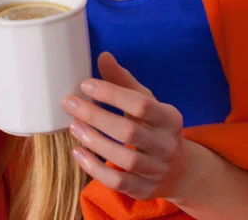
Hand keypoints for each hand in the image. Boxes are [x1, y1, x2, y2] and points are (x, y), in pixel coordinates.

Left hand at [62, 52, 185, 201]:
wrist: (178, 169)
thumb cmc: (153, 126)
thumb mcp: (145, 101)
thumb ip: (123, 81)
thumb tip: (103, 56)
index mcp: (169, 118)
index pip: (141, 104)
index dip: (112, 93)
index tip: (85, 84)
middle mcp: (166, 145)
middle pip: (129, 133)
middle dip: (96, 116)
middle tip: (70, 103)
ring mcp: (157, 170)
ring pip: (124, 160)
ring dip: (94, 142)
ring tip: (72, 126)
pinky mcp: (145, 190)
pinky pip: (118, 182)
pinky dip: (95, 169)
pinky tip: (77, 152)